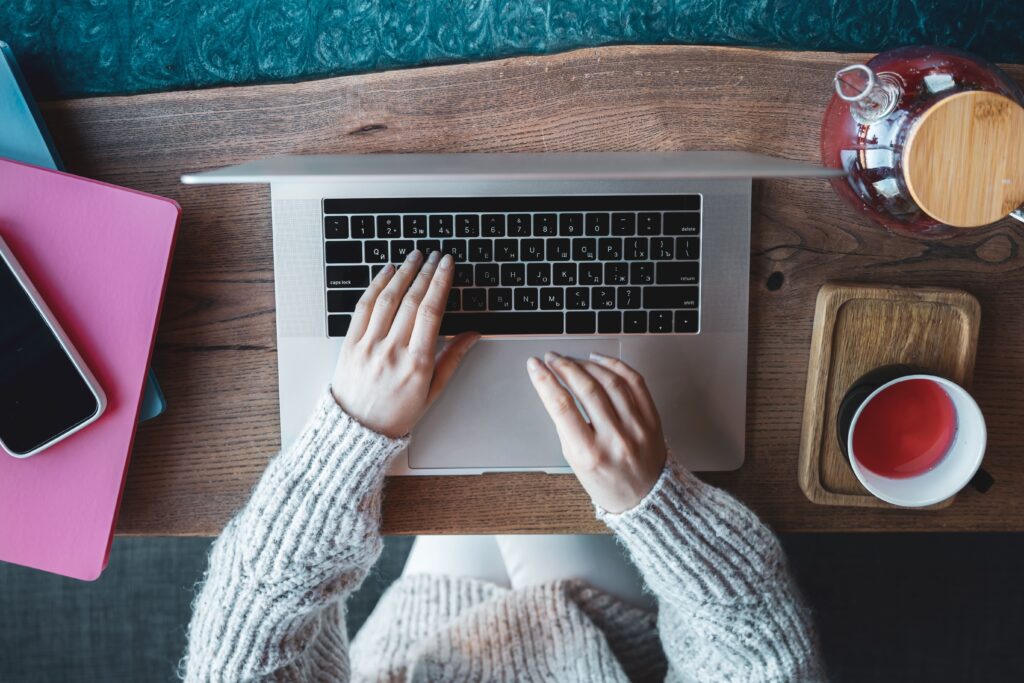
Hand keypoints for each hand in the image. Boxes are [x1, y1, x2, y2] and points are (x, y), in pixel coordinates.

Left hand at [331, 250, 478, 437]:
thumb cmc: (396, 414)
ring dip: (403, 273)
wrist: (357, 430)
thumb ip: (452, 359)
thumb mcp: (432, 391)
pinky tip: (387, 272)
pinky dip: (376, 285)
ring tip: (415, 257)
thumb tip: (472, 335)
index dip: (440, 283)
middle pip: (411, 301)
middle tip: (436, 255)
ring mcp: (369, 346)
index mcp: (416, 364)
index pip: (431, 312)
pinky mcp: (350, 344)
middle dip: (426, 272)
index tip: (447, 265)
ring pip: (388, 299)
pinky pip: (364, 307)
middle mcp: (392, 351)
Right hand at [527, 352, 666, 512]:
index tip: (535, 366)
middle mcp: (615, 439)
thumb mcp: (575, 462)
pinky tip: (599, 360)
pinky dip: (614, 365)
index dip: (545, 381)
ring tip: (571, 359)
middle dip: (564, 366)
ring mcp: (637, 427)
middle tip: (552, 358)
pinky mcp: (652, 418)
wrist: (646, 498)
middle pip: (587, 388)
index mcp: (590, 454)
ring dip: (586, 364)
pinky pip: (635, 382)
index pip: (562, 406)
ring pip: (610, 381)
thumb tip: (554, 390)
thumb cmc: (608, 483)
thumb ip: (566, 427)